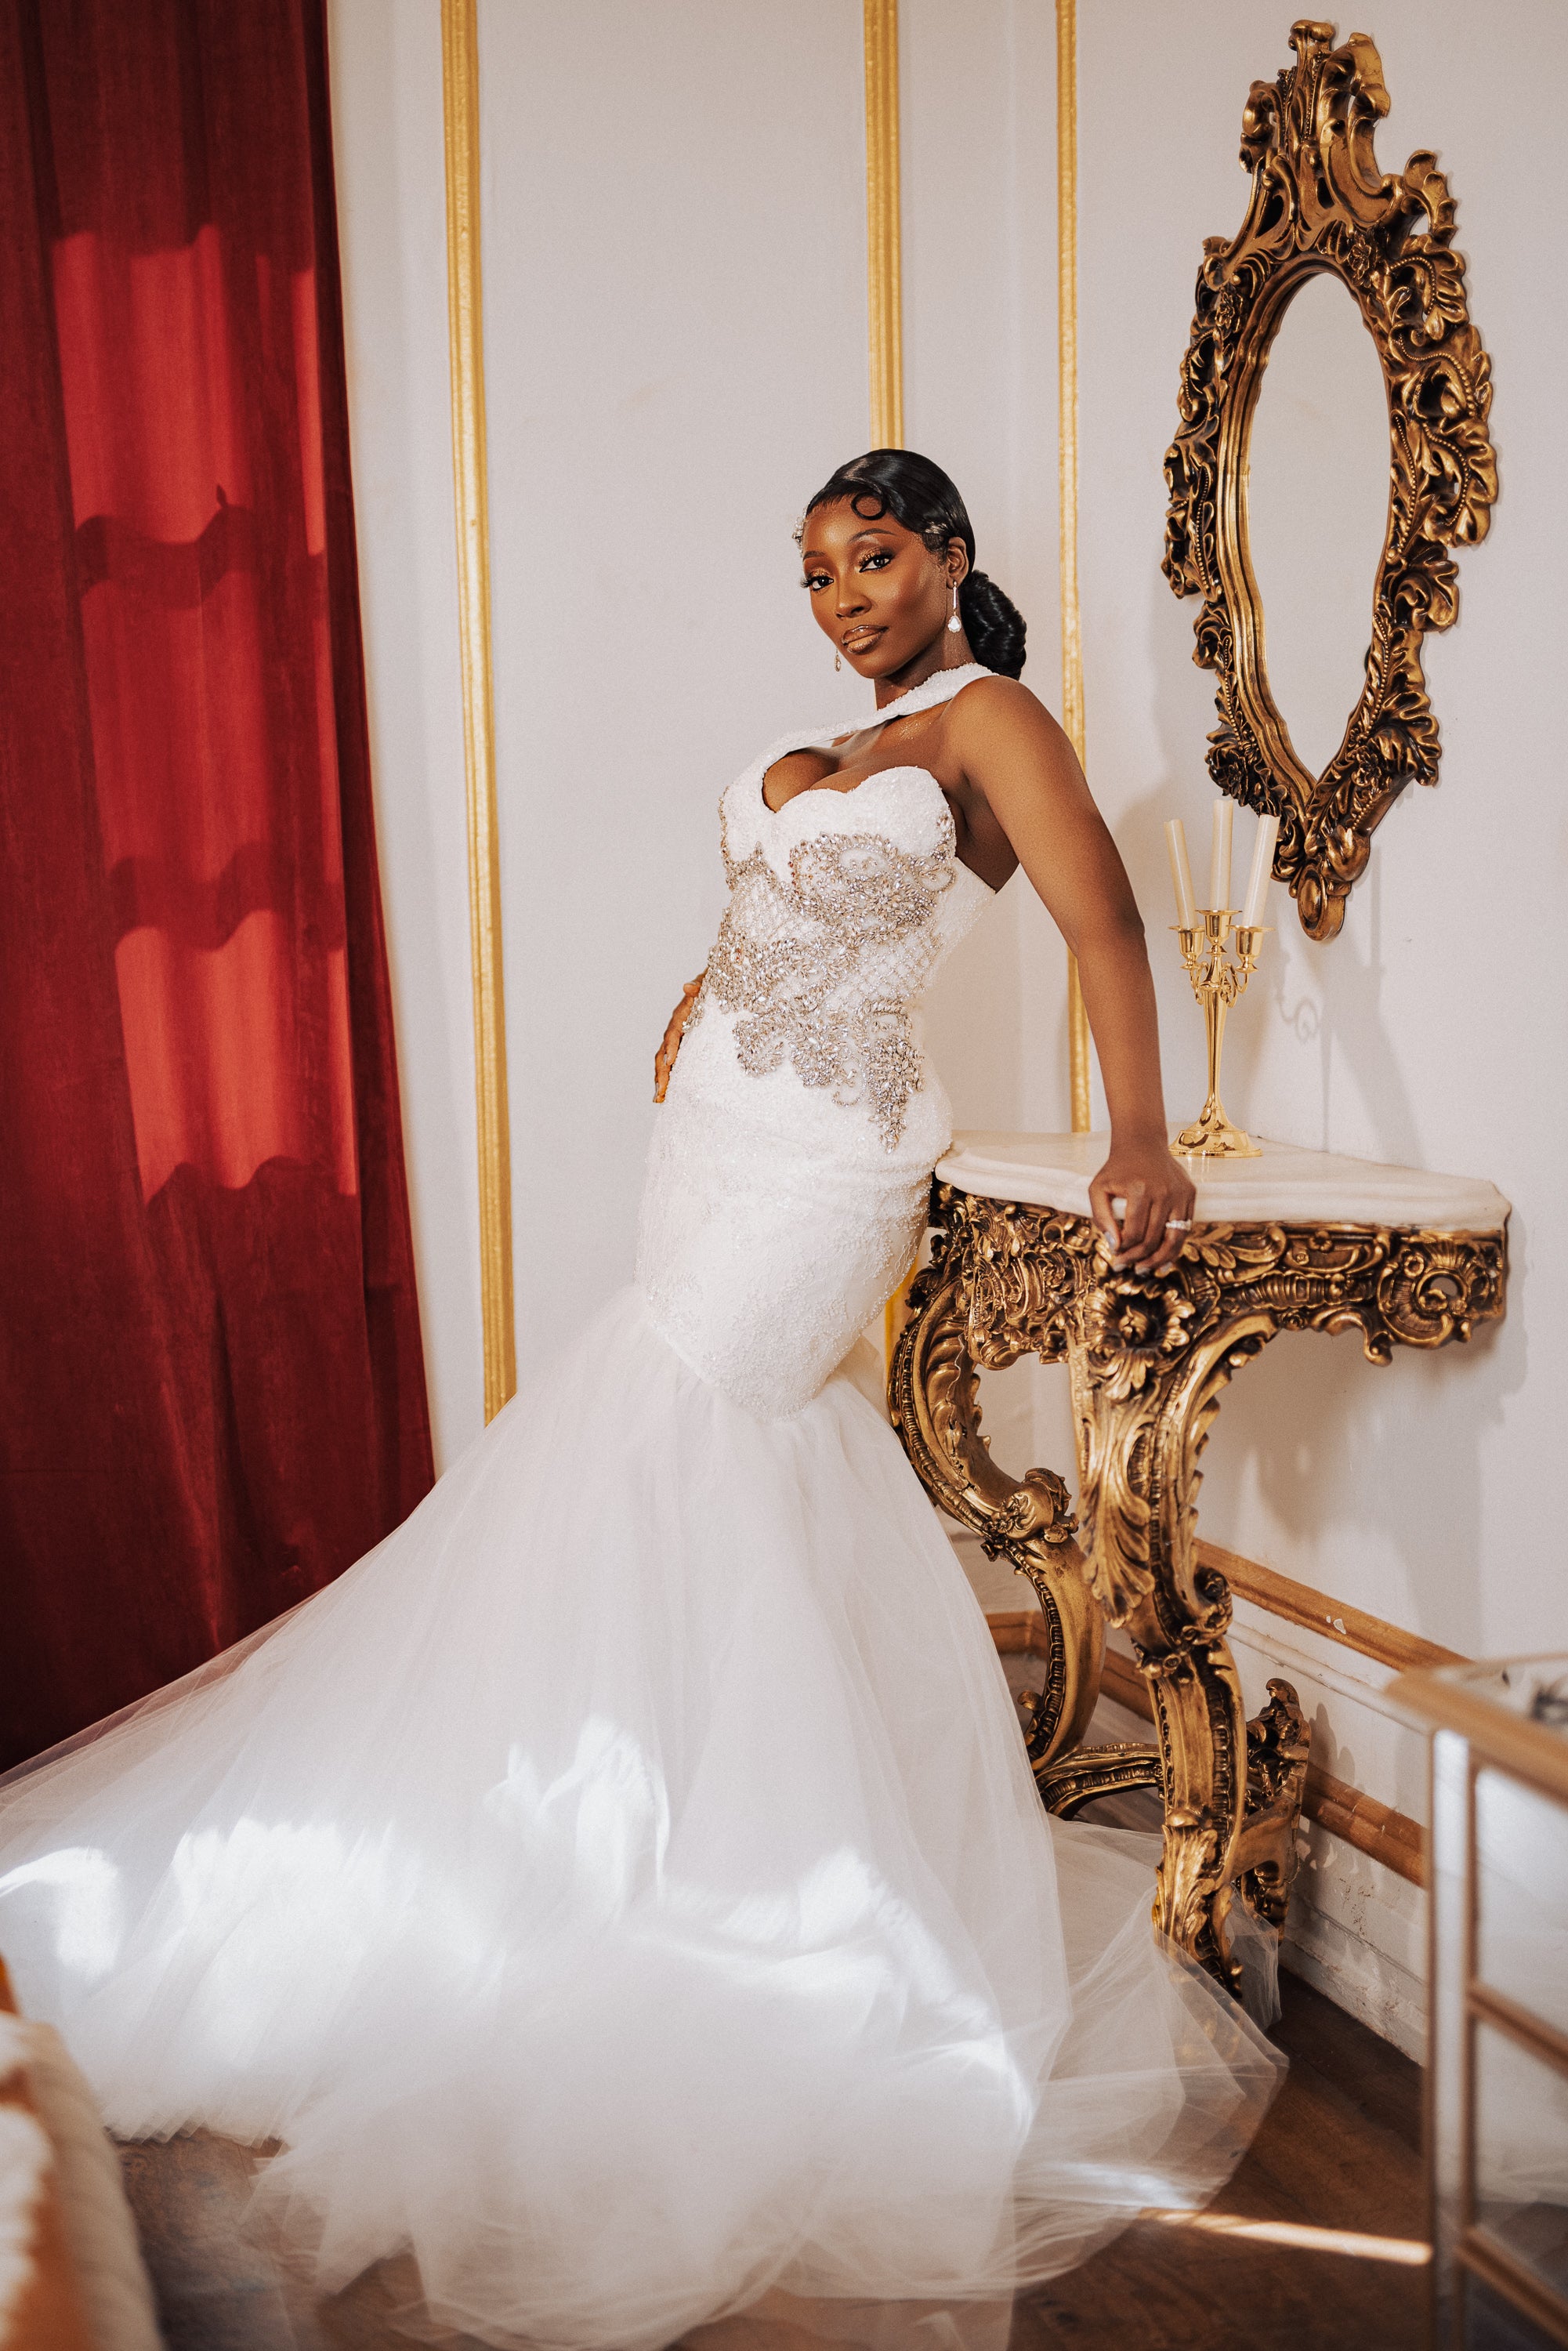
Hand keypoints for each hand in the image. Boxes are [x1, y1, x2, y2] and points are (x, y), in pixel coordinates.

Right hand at [653, 974, 704, 1103]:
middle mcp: (678, 1028)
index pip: (672, 1033)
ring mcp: (682, 1038)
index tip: (670, 1061)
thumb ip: (699, 984)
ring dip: (663, 1079)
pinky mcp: (689, 1045)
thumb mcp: (709, 981)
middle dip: (661, 1073)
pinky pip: (678, 1063)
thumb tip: (687, 987)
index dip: (670, 1047)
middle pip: (664, 1052)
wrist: (724, 984)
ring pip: (667, 1060)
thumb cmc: (717, 982)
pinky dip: (673, 1078)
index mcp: (682, 1014)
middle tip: (661, 1093)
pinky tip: (671, 1094)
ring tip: (660, 1098)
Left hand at [1088, 1137, 1195, 1273]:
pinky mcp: (1190, 1194)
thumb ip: (1101, 1218)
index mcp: (1140, 1190)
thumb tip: (1114, 1246)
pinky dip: (1174, 1246)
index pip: (1135, 1234)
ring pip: (1174, 1239)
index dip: (1124, 1249)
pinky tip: (1162, 1259)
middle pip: (1154, 1239)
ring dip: (1159, 1259)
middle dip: (1138, 1258)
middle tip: (1125, 1267)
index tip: (1114, 1255)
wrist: (1142, 1144)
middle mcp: (1164, 1192)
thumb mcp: (1098, 1189)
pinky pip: (1185, 1228)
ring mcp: (1180, 1194)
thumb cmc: (1116, 1169)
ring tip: (1145, 1269)